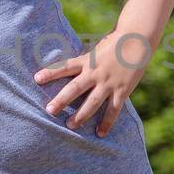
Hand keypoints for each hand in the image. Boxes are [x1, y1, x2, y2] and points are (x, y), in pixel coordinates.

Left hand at [33, 30, 150, 137]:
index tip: (36, 79)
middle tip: (49, 110)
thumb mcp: (95, 50)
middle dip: (62, 100)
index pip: (65, 66)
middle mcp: (95, 72)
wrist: (137, 40)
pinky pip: (113, 110)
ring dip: (81, 115)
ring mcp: (108, 83)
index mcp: (87, 60)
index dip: (50, 72)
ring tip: (69, 126)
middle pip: (75, 88)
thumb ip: (84, 61)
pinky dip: (107, 122)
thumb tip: (69, 69)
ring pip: (92, 102)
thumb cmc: (114, 44)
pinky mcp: (122, 90)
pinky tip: (99, 133)